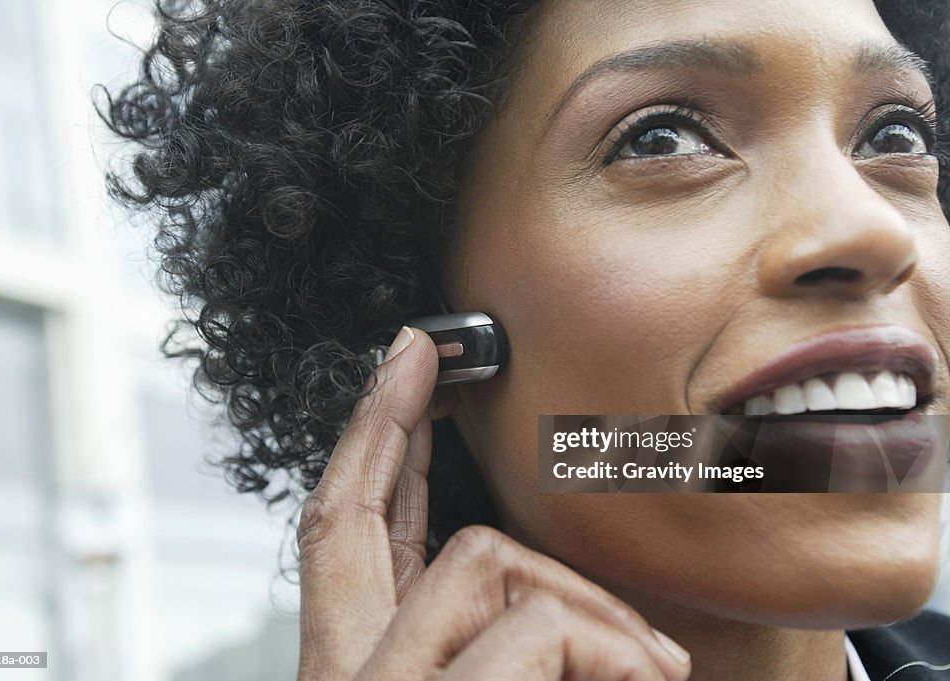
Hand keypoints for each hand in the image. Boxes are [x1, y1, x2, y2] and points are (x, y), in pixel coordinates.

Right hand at [296, 326, 691, 680]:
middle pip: (353, 516)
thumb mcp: (503, 679)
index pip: (348, 538)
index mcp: (365, 667)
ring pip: (479, 558)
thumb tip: (555, 582)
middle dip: (383, 420)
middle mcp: (350, 678)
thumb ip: (505, 629)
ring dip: (588, 607)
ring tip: (655, 669)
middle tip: (418, 351)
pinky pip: (540, 624)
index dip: (366, 446)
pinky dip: (612, 650)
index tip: (399, 368)